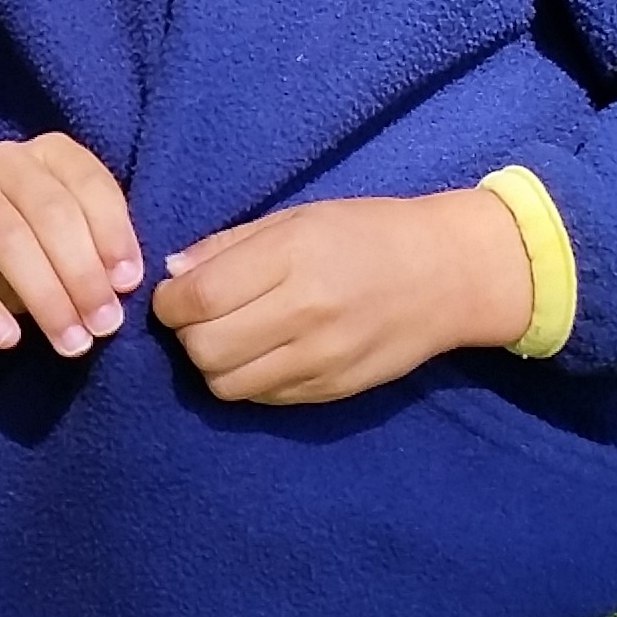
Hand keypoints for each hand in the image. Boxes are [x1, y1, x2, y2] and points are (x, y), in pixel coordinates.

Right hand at [0, 134, 145, 357]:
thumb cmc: (22, 245)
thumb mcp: (63, 238)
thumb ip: (94, 251)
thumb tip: (122, 286)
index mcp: (53, 154)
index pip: (91, 186)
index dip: (114, 235)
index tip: (127, 285)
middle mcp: (8, 160)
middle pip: (52, 214)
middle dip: (83, 275)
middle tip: (103, 326)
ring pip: (11, 239)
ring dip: (46, 297)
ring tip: (70, 343)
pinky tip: (8, 339)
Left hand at [152, 188, 534, 405]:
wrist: (447, 275)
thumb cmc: (367, 234)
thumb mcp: (297, 218)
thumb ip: (230, 246)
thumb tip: (173, 273)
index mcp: (293, 258)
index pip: (199, 299)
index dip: (169, 304)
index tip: (173, 296)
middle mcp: (306, 313)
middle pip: (205, 349)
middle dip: (187, 335)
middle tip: (199, 318)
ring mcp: (322, 359)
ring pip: (226, 384)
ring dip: (213, 364)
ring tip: (230, 337)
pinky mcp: (332, 390)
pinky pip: (261, 398)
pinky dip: (247, 380)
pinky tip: (263, 354)